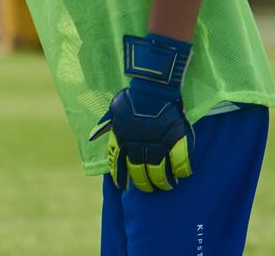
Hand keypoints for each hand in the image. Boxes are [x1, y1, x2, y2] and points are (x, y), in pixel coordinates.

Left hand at [90, 34, 193, 192]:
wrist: (153, 86)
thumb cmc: (132, 97)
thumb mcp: (113, 110)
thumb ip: (104, 125)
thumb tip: (92, 136)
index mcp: (122, 140)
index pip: (118, 165)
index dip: (120, 178)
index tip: (123, 187)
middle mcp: (139, 145)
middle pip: (140, 172)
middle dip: (144, 184)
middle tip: (150, 188)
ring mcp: (158, 143)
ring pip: (159, 171)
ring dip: (163, 181)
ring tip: (167, 186)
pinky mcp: (177, 138)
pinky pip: (181, 161)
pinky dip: (182, 170)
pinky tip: (182, 175)